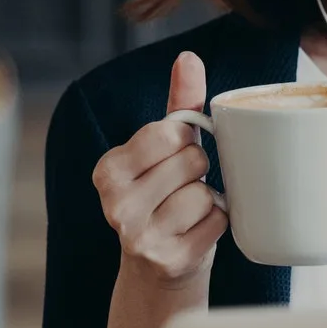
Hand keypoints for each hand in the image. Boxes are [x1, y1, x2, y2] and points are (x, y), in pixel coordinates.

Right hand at [92, 52, 226, 286]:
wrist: (159, 269)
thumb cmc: (166, 196)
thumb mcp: (166, 150)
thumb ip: (179, 104)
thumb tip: (189, 58)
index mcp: (108, 170)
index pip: (166, 132)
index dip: (183, 141)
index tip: (174, 156)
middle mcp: (115, 204)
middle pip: (191, 161)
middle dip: (198, 171)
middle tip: (182, 188)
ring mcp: (140, 236)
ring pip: (204, 194)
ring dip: (209, 200)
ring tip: (188, 212)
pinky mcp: (170, 260)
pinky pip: (218, 221)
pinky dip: (218, 223)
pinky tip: (196, 231)